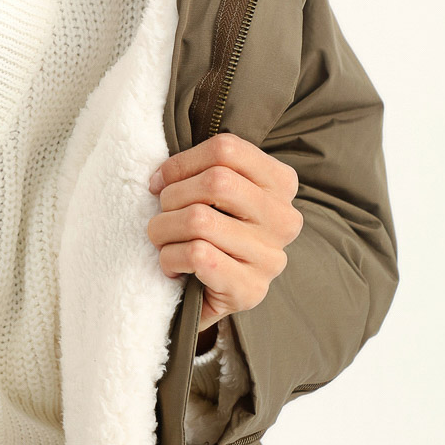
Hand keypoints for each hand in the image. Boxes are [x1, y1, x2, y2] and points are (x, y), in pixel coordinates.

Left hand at [146, 132, 302, 336]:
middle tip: (161, 214)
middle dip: (172, 196)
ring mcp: (271, 257)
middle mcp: (284, 218)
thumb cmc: (211, 232)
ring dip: (163, 230)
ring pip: (199, 220)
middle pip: (215, 182)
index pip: (227, 149)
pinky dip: (170, 258)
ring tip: (162, 240)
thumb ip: (201, 170)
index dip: (182, 162)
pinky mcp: (251, 289)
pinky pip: (197, 256)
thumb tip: (160, 176)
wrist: (215, 295)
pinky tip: (173, 266)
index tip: (161, 181)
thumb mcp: (214, 192)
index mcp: (281, 183)